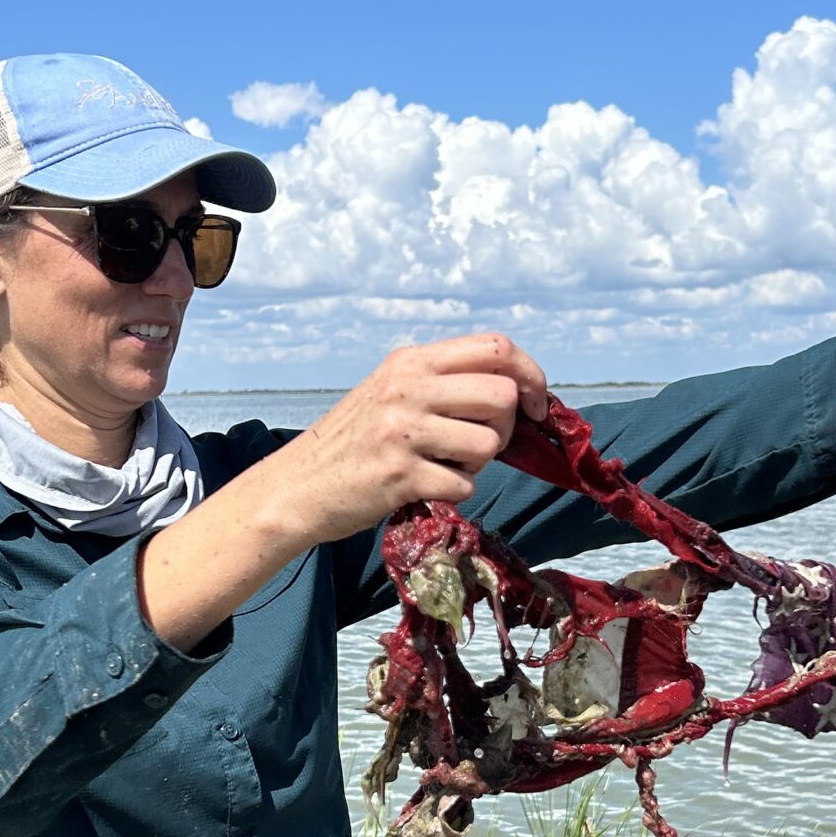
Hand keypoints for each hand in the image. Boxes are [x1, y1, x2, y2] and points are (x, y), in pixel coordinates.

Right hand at [260, 333, 551, 548]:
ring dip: (479, 463)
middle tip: (482, 444)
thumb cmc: (354, 439)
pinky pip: (464, 484)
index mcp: (412, 361)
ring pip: (488, 443)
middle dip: (506, 427)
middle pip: (501, 394)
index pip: (495, 346)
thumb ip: (443, 382)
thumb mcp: (392, 390)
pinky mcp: (400, 475)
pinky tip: (427, 485)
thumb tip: (515, 390)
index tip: (536, 404)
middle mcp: (408, 388)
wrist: (299, 485)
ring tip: (447, 465)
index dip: (530, 375)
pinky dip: (455, 490)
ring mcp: (403, 431)